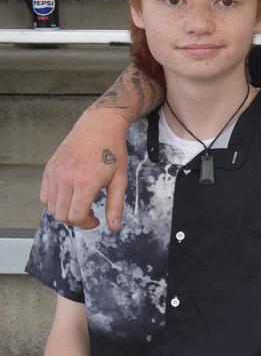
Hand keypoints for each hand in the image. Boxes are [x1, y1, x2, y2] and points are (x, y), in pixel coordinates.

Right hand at [40, 109, 129, 230]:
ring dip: (65, 211)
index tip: (96, 219)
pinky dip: (55, 201)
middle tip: (90, 212)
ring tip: (81, 202)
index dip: (86, 224)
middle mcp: (66, 178)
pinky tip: (70, 194)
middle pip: (61, 215)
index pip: (75, 216)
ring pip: (51, 207)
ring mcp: (55, 173)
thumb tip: (115, 228)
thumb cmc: (113, 153)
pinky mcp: (49, 169)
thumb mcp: (120, 180)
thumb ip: (116, 206)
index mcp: (85, 182)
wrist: (98, 127)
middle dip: (76, 220)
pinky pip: (45, 195)